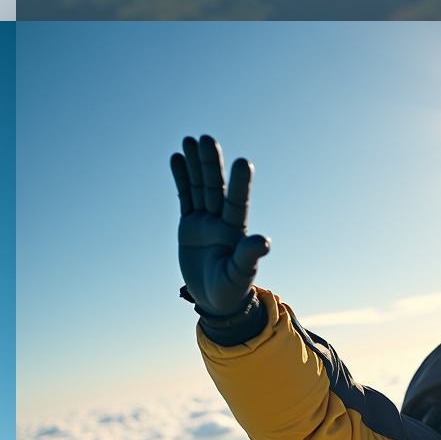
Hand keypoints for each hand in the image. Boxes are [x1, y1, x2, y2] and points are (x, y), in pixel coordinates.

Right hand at [171, 134, 269, 317]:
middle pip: (215, 187)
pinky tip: (176, 158)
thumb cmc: (231, 290)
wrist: (215, 299)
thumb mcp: (239, 275)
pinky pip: (185, 197)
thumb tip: (264, 242)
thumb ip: (248, 257)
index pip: (236, 203)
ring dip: (195, 164)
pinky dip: (181, 178)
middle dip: (211, 164)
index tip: (242, 162)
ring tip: (190, 139)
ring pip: (199, 187)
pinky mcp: (189, 225)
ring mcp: (204, 221)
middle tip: (207, 139)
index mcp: (235, 231)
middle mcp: (220, 220)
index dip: (240, 184)